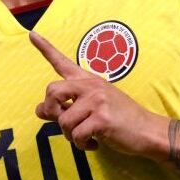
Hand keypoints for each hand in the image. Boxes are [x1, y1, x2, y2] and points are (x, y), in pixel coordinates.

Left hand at [30, 31, 168, 157]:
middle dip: (52, 111)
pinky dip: (82, 145)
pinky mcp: (102, 118)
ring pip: (63, 120)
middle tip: (62, 121)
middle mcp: (91, 86)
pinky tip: (94, 144)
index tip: (31, 35)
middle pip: (52, 91)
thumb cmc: (120, 119)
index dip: (45, 48)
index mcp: (88, 80)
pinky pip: (77, 135)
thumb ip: (65, 107)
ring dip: (71, 136)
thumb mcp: (93, 108)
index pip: (62, 62)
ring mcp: (97, 101)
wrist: (148, 130)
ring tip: (85, 136)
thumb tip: (39, 109)